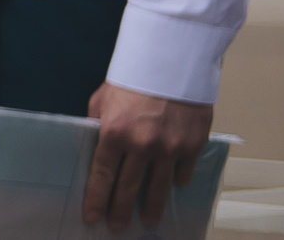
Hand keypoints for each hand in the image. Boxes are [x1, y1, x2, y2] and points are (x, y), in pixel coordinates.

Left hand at [84, 82, 212, 230]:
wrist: (170, 61)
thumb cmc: (131, 78)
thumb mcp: (102, 99)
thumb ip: (98, 124)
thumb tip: (95, 145)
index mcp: (114, 133)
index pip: (102, 174)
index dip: (96, 197)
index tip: (92, 216)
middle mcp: (141, 145)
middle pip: (129, 187)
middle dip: (120, 210)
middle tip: (117, 227)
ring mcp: (169, 148)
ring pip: (158, 187)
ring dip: (151, 207)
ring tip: (147, 221)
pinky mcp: (191, 145)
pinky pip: (182, 171)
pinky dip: (176, 180)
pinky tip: (172, 189)